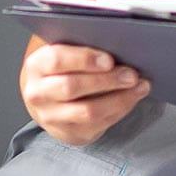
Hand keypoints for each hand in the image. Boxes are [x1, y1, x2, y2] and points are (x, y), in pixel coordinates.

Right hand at [20, 43, 149, 145]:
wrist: (47, 98)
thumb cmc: (62, 68)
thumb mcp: (65, 51)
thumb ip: (82, 46)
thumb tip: (118, 43)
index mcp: (36, 65)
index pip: (57, 60)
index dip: (84, 59)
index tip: (109, 60)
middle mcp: (38, 93)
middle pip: (72, 87)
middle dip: (107, 80)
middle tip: (131, 74)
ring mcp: (51, 116)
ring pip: (88, 111)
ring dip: (119, 99)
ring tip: (139, 87)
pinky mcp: (68, 133)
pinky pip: (98, 125)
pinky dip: (119, 110)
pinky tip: (132, 99)